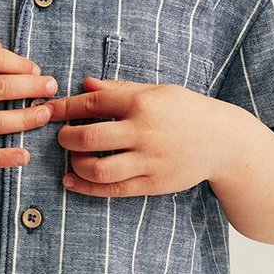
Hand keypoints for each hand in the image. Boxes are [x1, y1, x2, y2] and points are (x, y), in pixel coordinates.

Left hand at [46, 76, 231, 196]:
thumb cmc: (186, 111)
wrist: (223, 142)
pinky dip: (86, 187)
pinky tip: (72, 181)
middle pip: (89, 138)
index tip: (50, 109)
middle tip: (62, 136)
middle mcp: (144, 132)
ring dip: (76, 164)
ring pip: (97, 169)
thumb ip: (120, 89)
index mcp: (143, 103)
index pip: (93, 103)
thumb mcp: (157, 91)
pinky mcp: (152, 183)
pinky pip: (111, 189)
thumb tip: (85, 84)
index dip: (65, 107)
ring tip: (73, 158)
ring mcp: (149, 161)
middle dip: (66, 137)